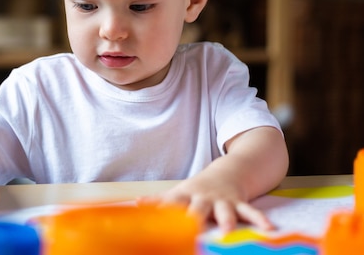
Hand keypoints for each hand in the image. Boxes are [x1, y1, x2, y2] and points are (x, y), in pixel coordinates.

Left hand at [140, 175, 273, 232]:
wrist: (227, 171)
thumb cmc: (198, 189)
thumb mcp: (179, 192)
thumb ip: (158, 201)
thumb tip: (135, 204)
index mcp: (186, 197)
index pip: (171, 204)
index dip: (163, 212)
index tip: (156, 224)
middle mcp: (204, 199)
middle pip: (197, 208)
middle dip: (194, 219)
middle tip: (189, 230)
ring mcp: (222, 201)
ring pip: (225, 211)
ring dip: (227, 221)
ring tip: (227, 234)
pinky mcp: (240, 203)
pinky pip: (251, 212)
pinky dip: (260, 220)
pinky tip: (269, 230)